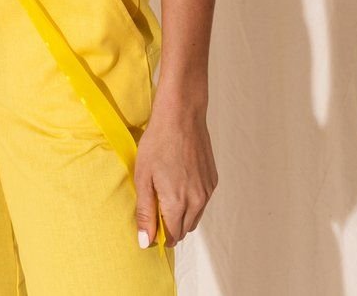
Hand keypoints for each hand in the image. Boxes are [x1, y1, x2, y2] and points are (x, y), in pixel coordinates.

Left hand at [134, 88, 217, 248]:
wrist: (181, 115)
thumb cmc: (158, 142)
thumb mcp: (143, 177)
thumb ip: (145, 212)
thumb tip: (145, 241)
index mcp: (178, 203)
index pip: (171, 237)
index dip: (158, 236)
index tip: (148, 225)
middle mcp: (197, 201)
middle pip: (184, 230)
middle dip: (169, 226)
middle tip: (154, 206)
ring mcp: (207, 191)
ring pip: (194, 217)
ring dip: (181, 214)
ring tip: (165, 191)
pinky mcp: (213, 180)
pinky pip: (202, 202)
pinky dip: (191, 200)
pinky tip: (179, 181)